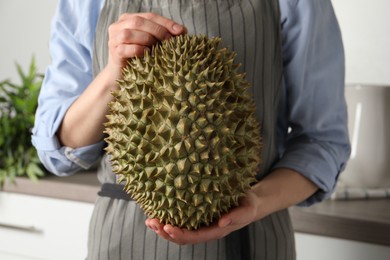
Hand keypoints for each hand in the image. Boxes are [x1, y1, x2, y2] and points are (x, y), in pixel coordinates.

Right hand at [106, 13, 185, 77]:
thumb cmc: (140, 57)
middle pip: (139, 21)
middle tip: (170, 41)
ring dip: (147, 39)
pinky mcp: (114, 53)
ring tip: (159, 48)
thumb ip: (163, 34)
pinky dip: (139, 50)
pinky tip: (148, 54)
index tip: (181, 31)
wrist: (123, 74)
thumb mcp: (152, 43)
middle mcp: (119, 25)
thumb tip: (183, 31)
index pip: (150, 16)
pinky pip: (125, 49)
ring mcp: (114, 39)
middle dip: (158, 30)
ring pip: (130, 33)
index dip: (166, 22)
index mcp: (129, 18)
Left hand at [145, 190, 259, 244]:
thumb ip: (236, 216)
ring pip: (178, 230)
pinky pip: (180, 219)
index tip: (167, 227)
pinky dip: (168, 217)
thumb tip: (221, 223)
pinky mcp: (196, 215)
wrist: (249, 201)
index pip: (194, 237)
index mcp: (215, 231)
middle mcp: (205, 230)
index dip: (180, 234)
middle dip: (165, 232)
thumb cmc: (247, 204)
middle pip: (182, 237)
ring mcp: (200, 224)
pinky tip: (157, 212)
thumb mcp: (246, 209)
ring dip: (163, 227)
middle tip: (152, 223)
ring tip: (150, 221)